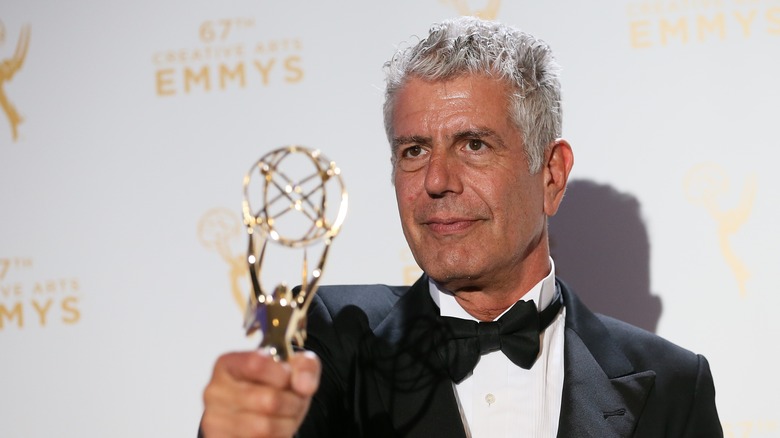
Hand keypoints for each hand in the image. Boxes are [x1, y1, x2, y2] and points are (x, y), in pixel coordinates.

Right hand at [201, 350, 320, 437]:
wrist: (261, 412)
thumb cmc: (274, 386)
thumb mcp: (293, 367)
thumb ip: (304, 366)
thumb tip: (303, 385)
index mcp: (228, 365)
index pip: (257, 364)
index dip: (283, 374)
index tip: (289, 378)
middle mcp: (215, 391)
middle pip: (269, 400)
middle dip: (293, 402)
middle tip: (294, 401)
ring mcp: (215, 420)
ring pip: (265, 427)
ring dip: (287, 423)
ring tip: (285, 415)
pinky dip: (276, 437)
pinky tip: (274, 430)